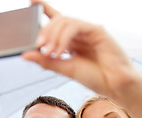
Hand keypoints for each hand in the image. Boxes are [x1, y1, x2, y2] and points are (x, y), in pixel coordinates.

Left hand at [23, 0, 141, 99]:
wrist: (116, 86)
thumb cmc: (95, 77)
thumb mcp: (65, 69)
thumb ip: (46, 61)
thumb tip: (25, 54)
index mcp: (72, 41)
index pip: (56, 20)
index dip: (44, 8)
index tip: (31, 2)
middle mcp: (79, 33)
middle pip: (57, 21)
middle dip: (45, 31)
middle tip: (39, 45)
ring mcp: (88, 31)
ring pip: (65, 21)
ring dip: (53, 35)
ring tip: (50, 52)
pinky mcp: (97, 31)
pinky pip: (76, 26)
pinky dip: (64, 37)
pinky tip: (61, 50)